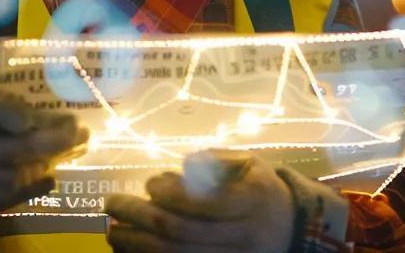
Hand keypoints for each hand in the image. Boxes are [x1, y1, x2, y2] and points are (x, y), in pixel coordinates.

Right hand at [0, 57, 88, 226]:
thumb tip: (10, 41)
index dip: (21, 113)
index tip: (56, 115)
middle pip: (4, 150)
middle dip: (49, 145)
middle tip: (79, 137)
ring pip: (4, 180)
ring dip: (41, 169)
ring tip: (65, 156)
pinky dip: (28, 191)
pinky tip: (47, 178)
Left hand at [104, 150, 293, 252]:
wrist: (291, 229)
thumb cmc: (262, 190)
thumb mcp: (249, 165)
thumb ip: (215, 160)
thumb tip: (180, 167)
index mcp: (252, 202)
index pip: (201, 203)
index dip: (167, 194)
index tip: (150, 184)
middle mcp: (243, 236)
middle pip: (179, 233)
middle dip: (138, 217)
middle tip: (112, 204)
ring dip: (136, 245)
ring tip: (113, 230)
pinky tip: (130, 250)